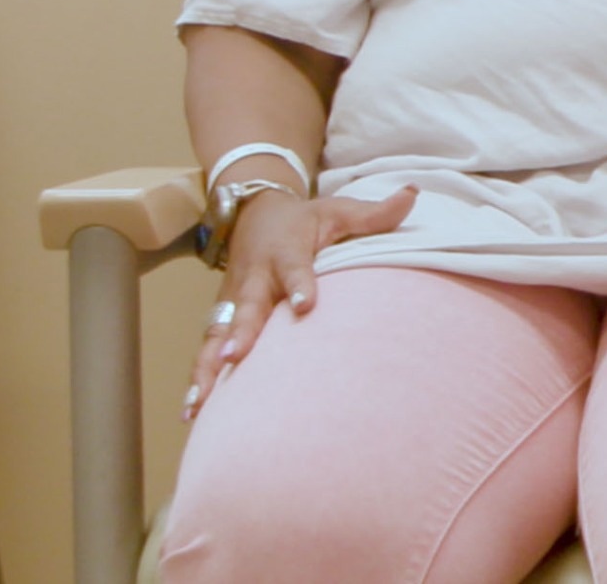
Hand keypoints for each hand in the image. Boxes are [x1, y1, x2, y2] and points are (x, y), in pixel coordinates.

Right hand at [184, 186, 416, 420]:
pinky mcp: (221, 317)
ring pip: (217, 333)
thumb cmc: (304, 219)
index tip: (306, 305)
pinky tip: (193, 412)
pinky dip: (198, 377)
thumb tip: (414, 193)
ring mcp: (233, 300)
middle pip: (247, 306)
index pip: (295, 267)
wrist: (253, 213)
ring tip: (200, 403)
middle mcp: (255, 278)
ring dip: (208, 367)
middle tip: (235, 357)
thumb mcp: (338, 210)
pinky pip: (206, 349)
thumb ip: (375, 213)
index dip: (300, 284)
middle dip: (241, 332)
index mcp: (286, 251)